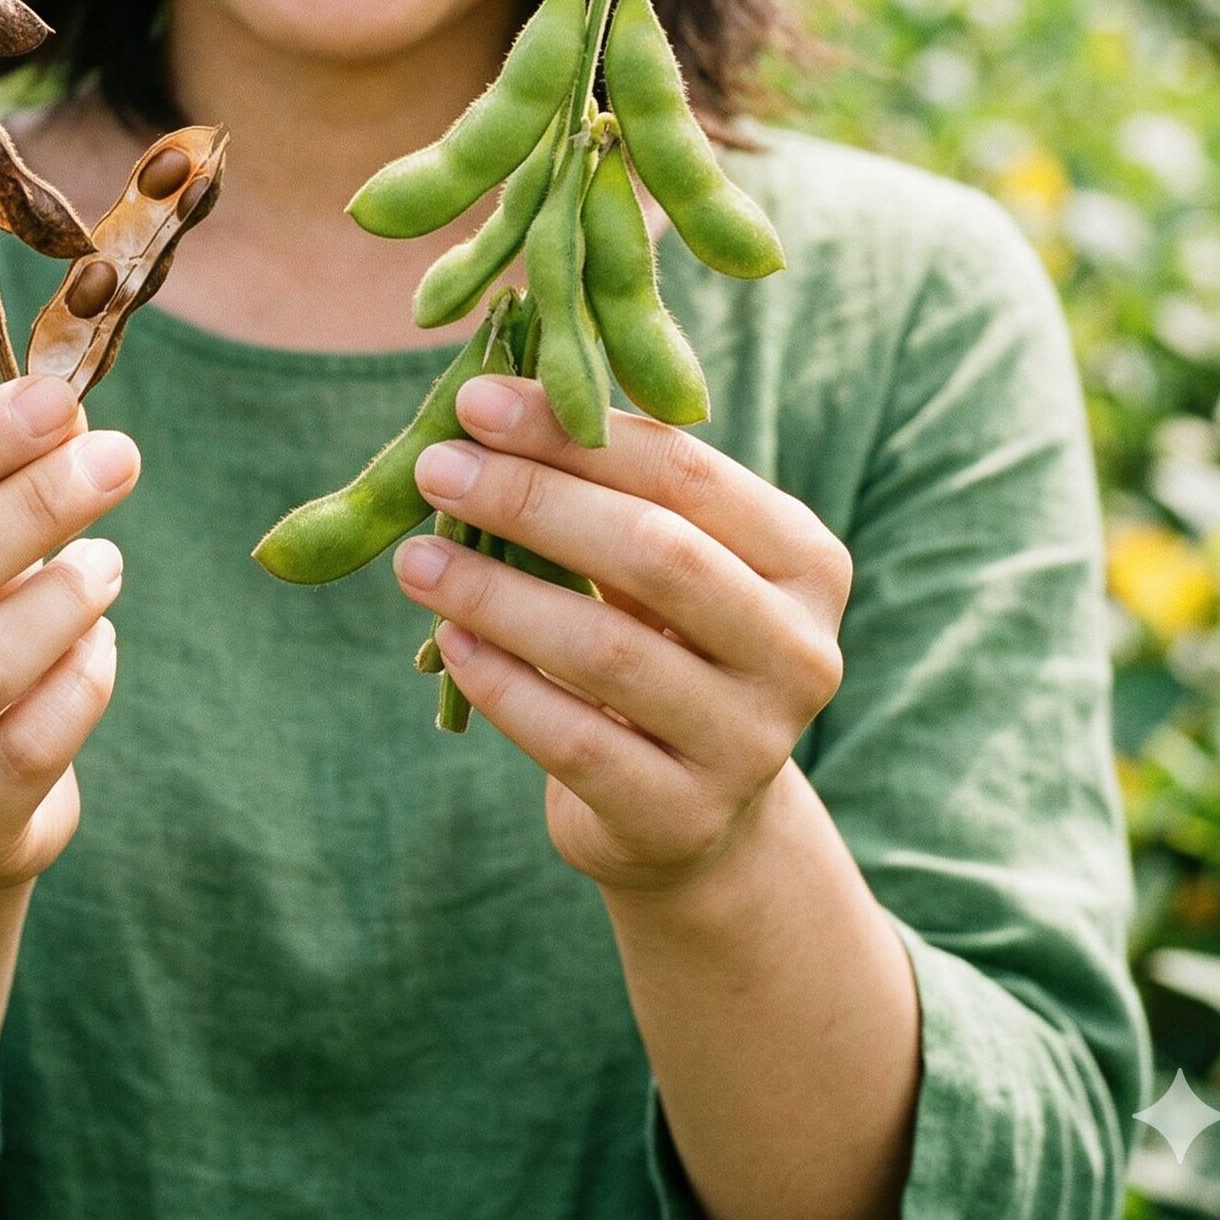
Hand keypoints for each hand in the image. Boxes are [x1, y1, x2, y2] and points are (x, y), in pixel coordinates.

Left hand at [394, 374, 850, 899]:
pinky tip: (450, 643)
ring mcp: (749, 744)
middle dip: (532, 501)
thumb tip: (482, 409)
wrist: (694, 813)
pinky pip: (576, 741)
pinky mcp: (683, 817)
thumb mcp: (662, 562)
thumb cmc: (662, 644)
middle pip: (655, 552)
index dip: (574, 435)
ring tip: (415, 560)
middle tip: (435, 470)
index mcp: (804, 561)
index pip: (685, 474)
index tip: (476, 402)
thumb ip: (603, 490)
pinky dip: (502, 685)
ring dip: (495, 594)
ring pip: (607, 650)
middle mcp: (798, 651)